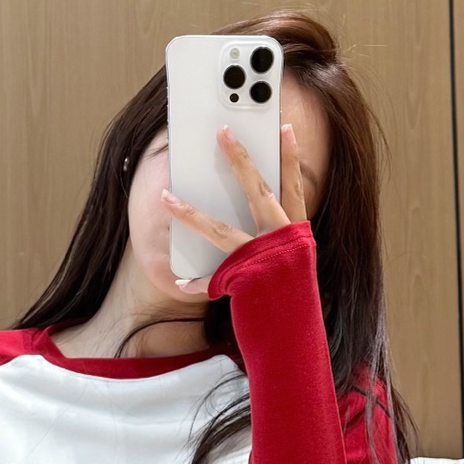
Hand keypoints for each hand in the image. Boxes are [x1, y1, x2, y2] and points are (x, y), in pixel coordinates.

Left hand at [161, 121, 307, 299]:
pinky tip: (180, 281)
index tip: (284, 127)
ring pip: (221, 229)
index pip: (294, 187)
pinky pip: (212, 278)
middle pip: (257, 191)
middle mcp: (282, 241)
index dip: (290, 157)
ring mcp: (262, 259)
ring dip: (190, 213)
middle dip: (239, 159)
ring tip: (166, 197)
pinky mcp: (243, 281)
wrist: (296, 336)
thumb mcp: (292, 264)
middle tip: (223, 131)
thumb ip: (275, 239)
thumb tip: (248, 217)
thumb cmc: (291, 298)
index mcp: (297, 235)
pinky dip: (196, 281)